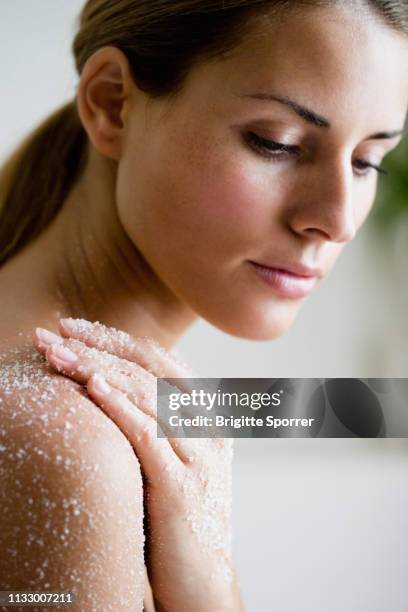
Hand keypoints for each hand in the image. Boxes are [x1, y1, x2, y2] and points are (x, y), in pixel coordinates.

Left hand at [32, 319, 242, 611]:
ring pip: (148, 394)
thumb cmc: (177, 517)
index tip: (74, 327)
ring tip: (58, 353)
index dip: (117, 338)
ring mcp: (199, 456)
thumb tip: (107, 382)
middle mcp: (208, 427)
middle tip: (55, 333)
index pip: (160, 359)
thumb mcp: (172, 457)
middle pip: (151, 369)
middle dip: (100, 346)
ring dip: (98, 368)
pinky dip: (121, 407)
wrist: (203, 584)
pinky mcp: (183, 488)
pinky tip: (93, 387)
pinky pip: (149, 437)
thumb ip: (154, 419)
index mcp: (206, 415)